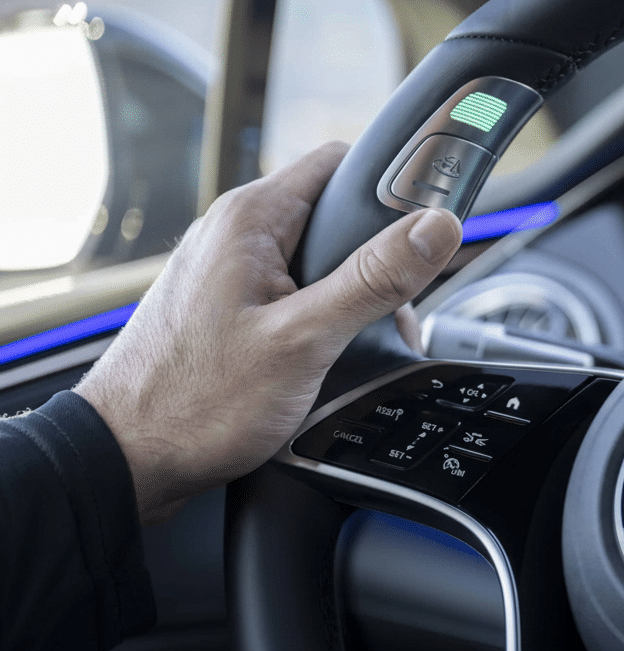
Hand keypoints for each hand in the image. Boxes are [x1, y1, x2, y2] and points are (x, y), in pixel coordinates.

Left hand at [75, 142, 461, 523]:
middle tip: (391, 315)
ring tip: (353, 349)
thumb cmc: (196, 403)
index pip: (342, 163)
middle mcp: (236, 233)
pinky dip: (322, 320)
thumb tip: (436, 227)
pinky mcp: (229, 306)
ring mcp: (229, 270)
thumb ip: (374, 279)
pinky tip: (324, 361)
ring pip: (319, 261)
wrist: (133, 459)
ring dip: (353, 299)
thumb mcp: (304, 339)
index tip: (427, 230)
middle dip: (379, 263)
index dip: (393, 190)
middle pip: (336, 217)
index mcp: (250, 218)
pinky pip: (295, 293)